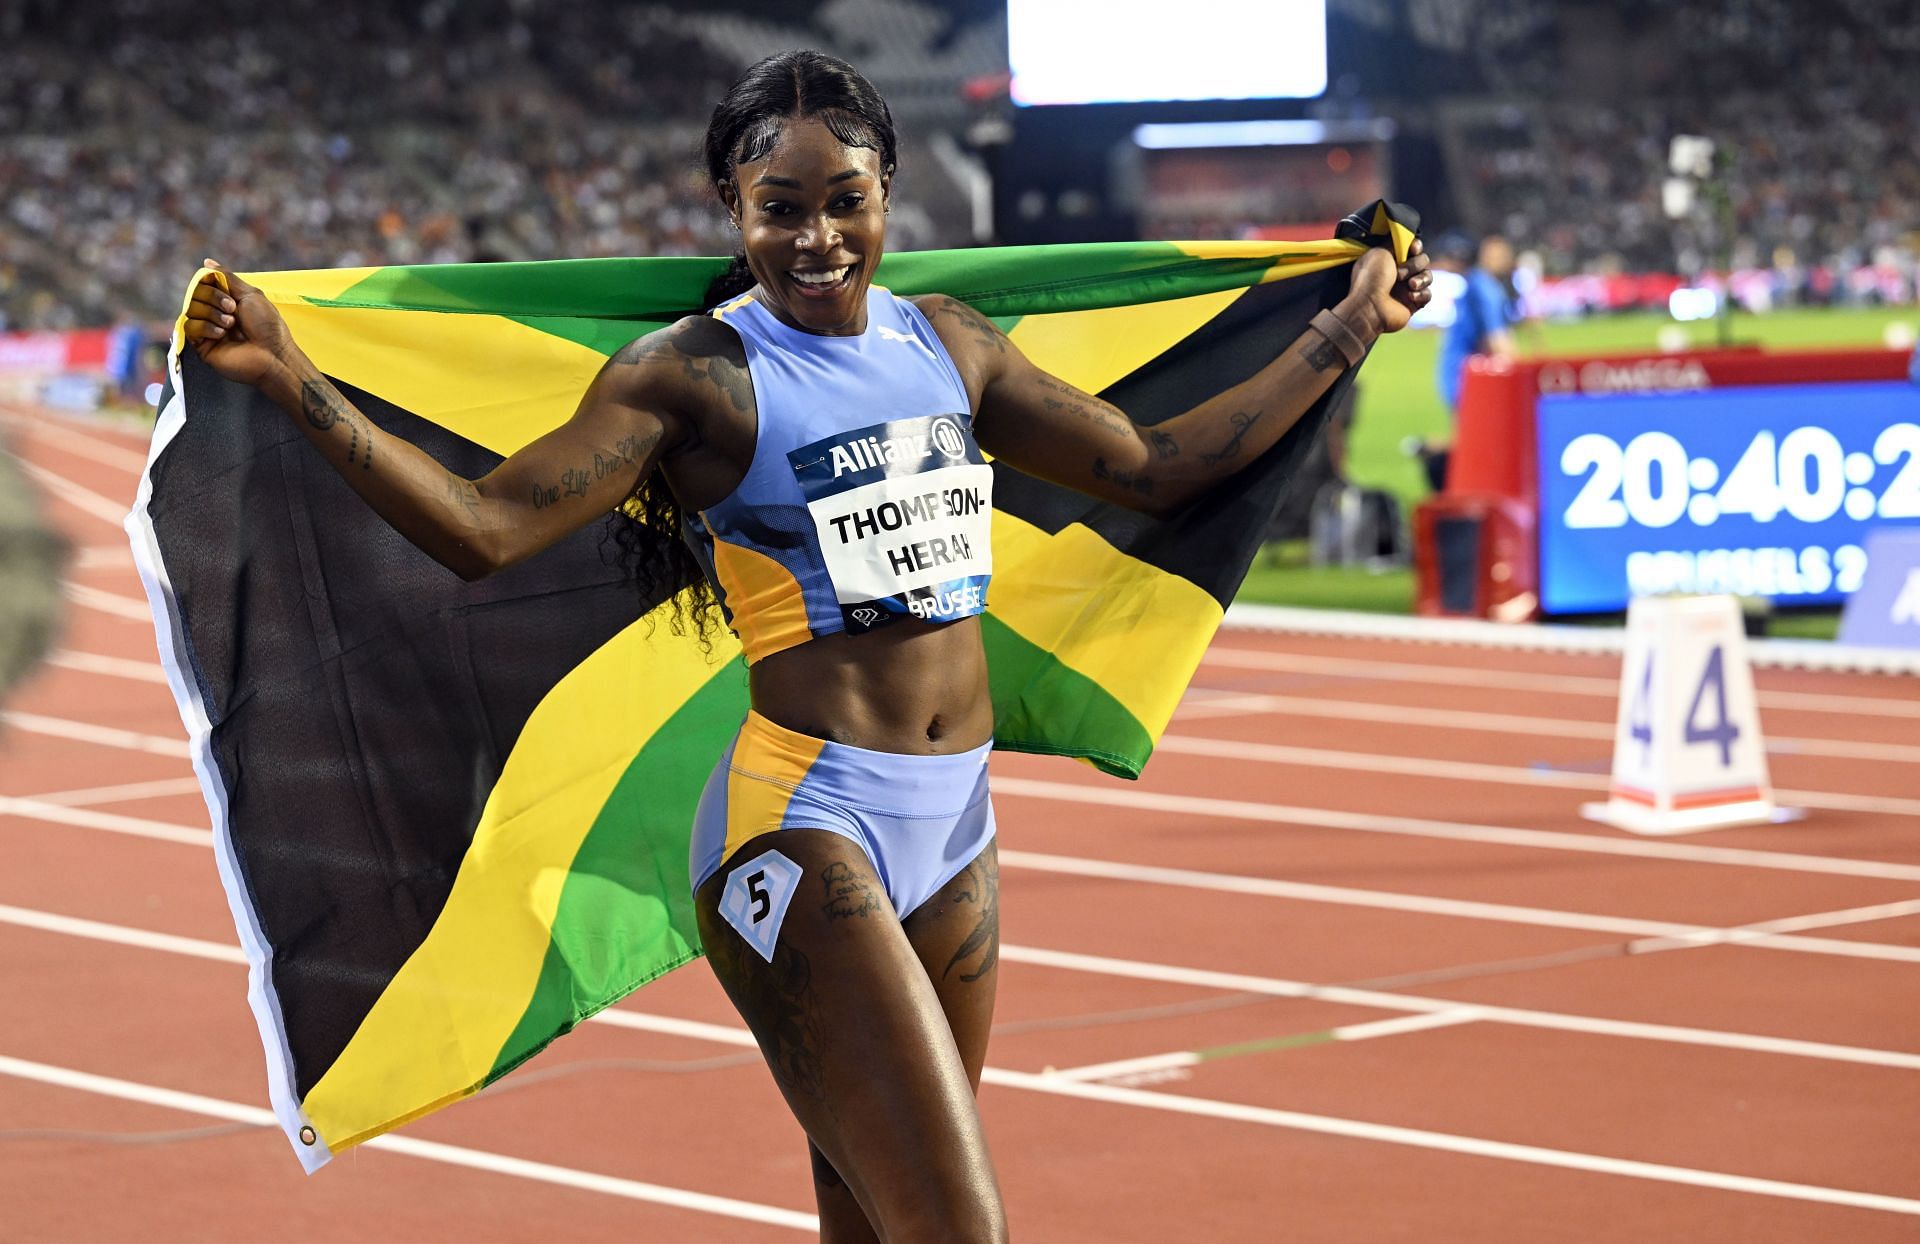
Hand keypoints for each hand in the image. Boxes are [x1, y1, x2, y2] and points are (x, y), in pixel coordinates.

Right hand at [183, 260, 297, 387]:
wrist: (272, 355)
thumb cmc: (267, 326)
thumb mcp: (251, 295)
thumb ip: (227, 278)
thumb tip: (207, 262)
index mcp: (226, 300)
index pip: (204, 282)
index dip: (212, 284)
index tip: (230, 293)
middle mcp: (214, 312)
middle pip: (195, 293)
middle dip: (214, 298)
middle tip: (233, 310)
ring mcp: (207, 329)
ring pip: (191, 309)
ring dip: (212, 313)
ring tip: (230, 324)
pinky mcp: (202, 345)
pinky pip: (190, 327)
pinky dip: (206, 327)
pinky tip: (221, 334)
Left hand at [1350, 238, 1431, 335]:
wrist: (1370, 308)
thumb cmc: (1371, 279)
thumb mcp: (1380, 252)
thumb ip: (1395, 243)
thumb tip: (1405, 238)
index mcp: (1390, 259)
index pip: (1412, 248)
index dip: (1416, 247)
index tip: (1413, 249)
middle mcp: (1399, 272)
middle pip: (1422, 260)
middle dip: (1414, 265)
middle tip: (1399, 274)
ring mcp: (1406, 288)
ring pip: (1428, 276)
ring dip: (1421, 279)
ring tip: (1410, 286)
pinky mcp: (1413, 303)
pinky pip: (1428, 294)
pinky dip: (1422, 294)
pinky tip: (1410, 297)